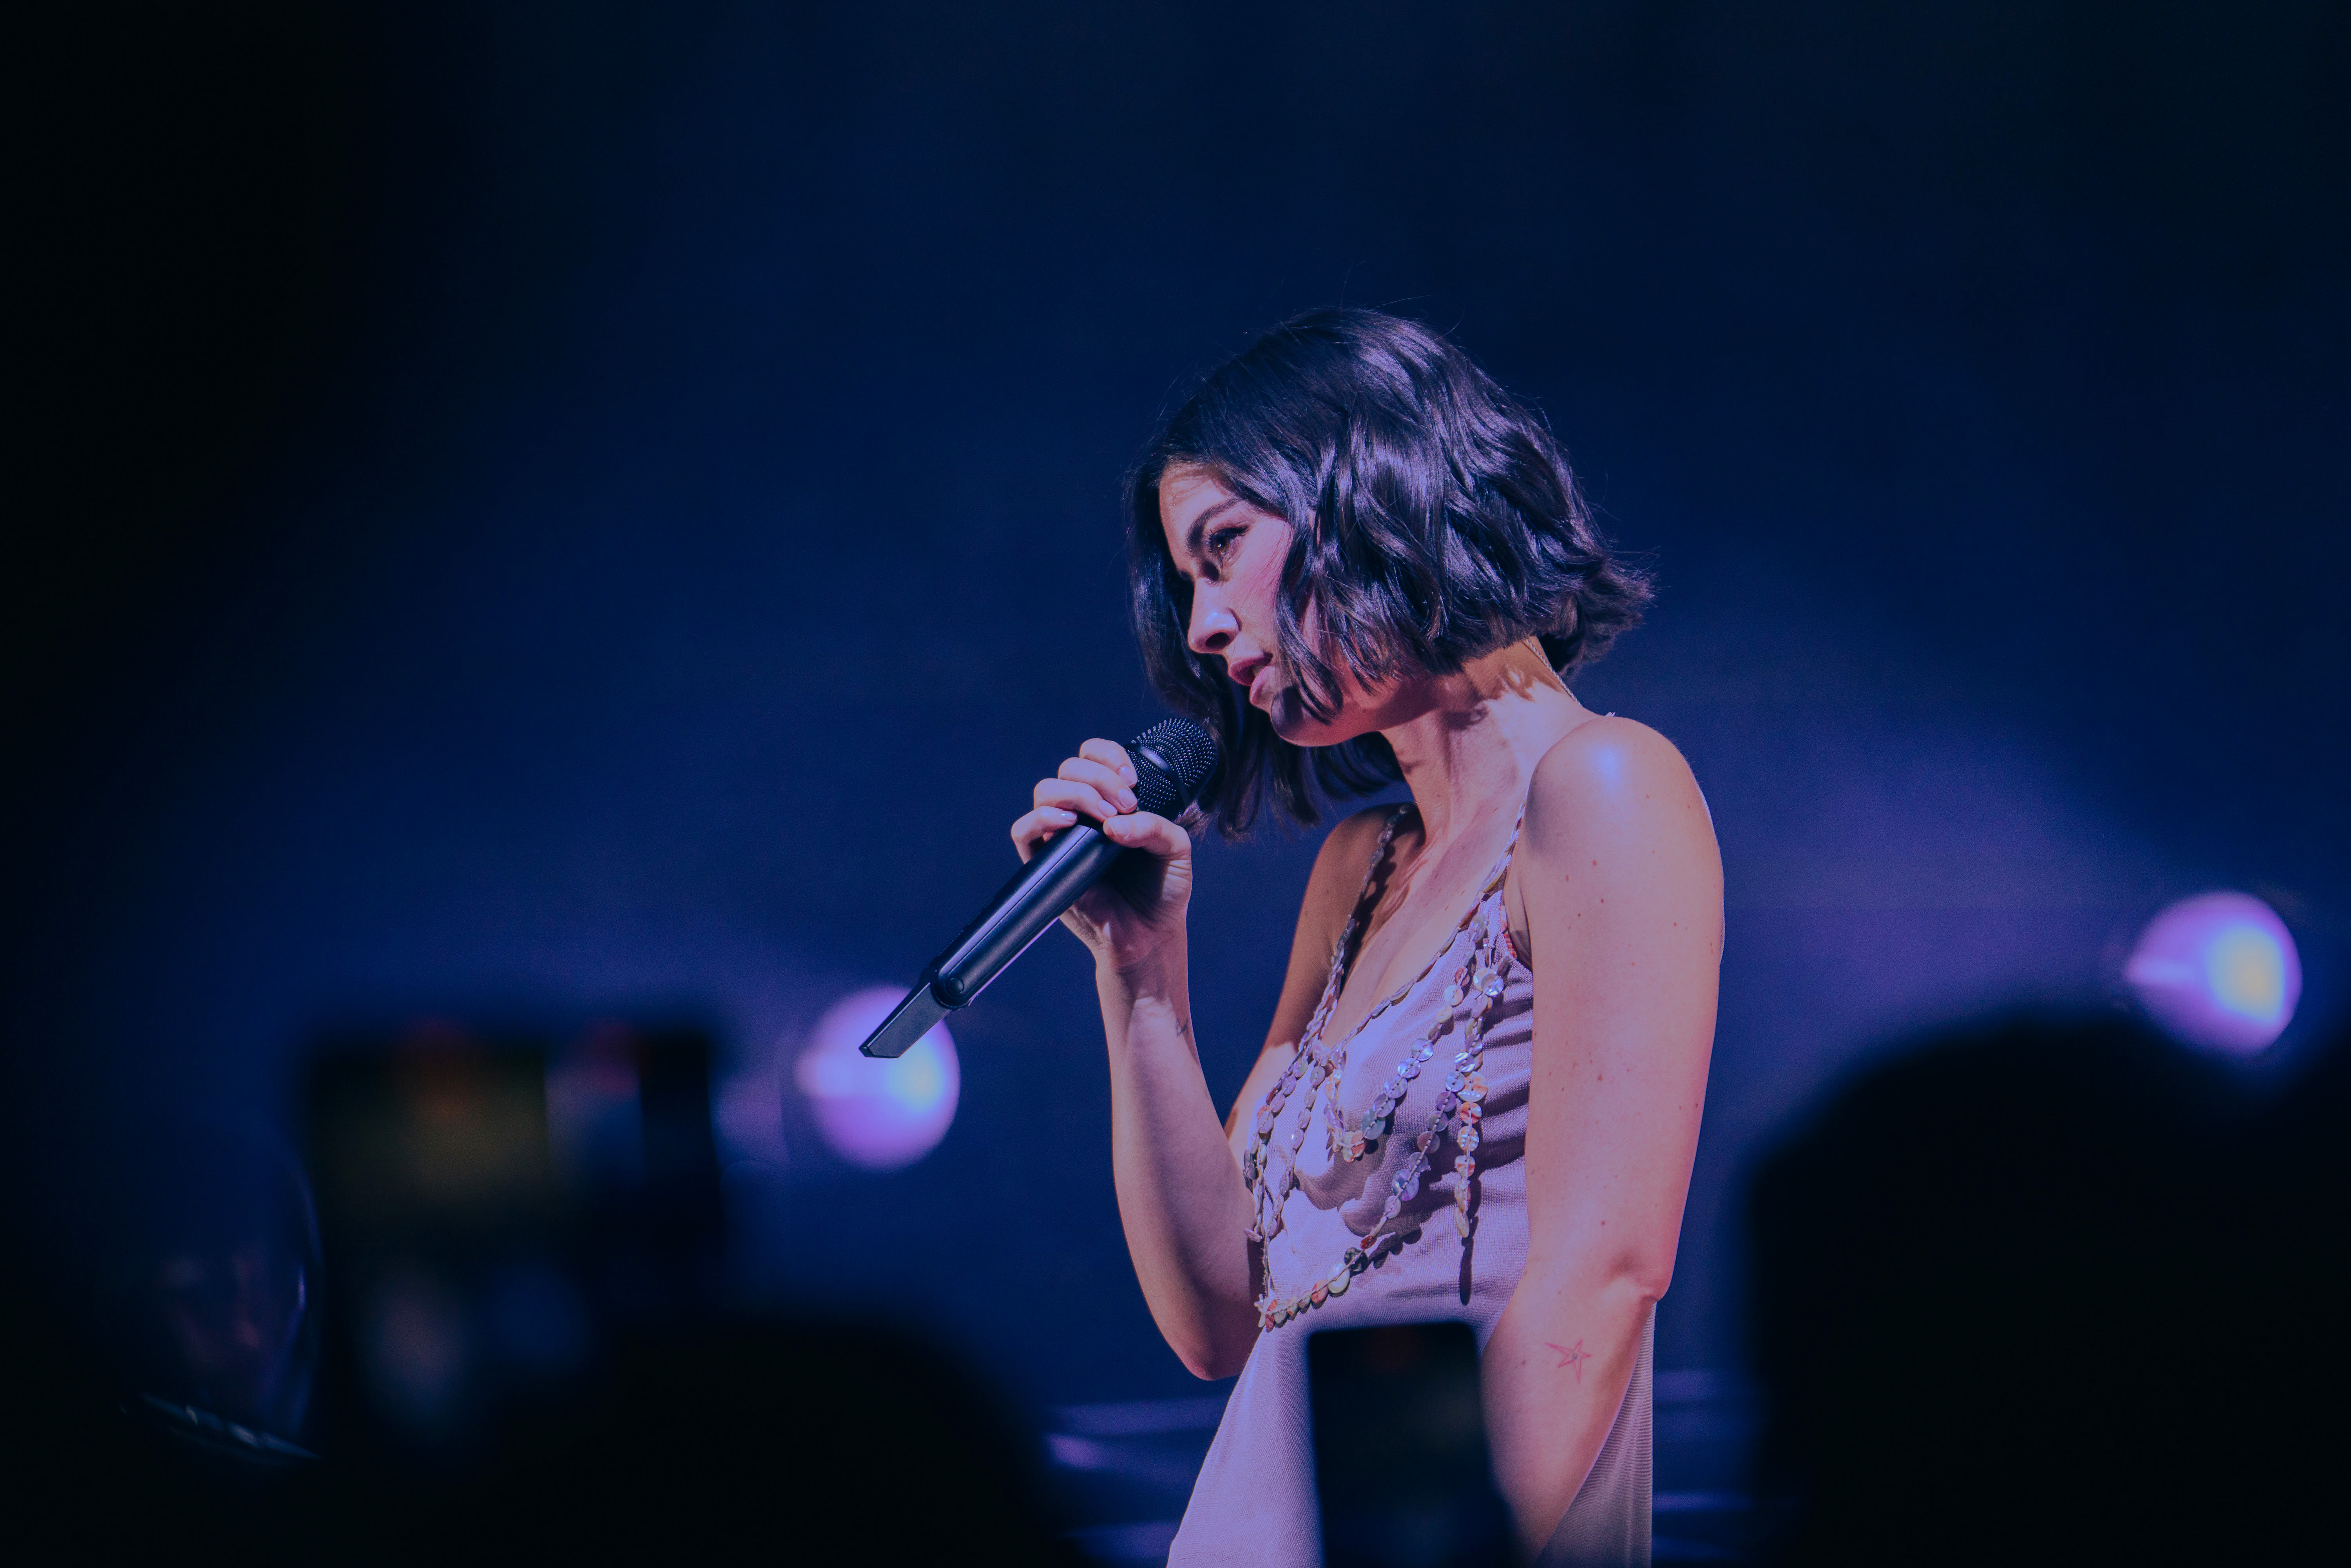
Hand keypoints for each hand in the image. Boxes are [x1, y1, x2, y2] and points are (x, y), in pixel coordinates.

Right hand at [1010, 737, 1193, 971]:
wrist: (1150, 935)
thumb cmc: (1162, 890)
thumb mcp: (1175, 850)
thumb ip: (1155, 826)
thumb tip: (1112, 825)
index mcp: (1110, 800)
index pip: (1092, 755)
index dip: (1107, 756)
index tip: (1132, 780)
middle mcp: (1082, 813)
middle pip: (1068, 767)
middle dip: (1100, 778)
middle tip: (1126, 804)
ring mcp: (1061, 837)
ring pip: (1046, 791)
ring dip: (1078, 794)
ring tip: (1106, 818)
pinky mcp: (1045, 864)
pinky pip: (1023, 831)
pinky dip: (1041, 819)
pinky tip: (1069, 824)